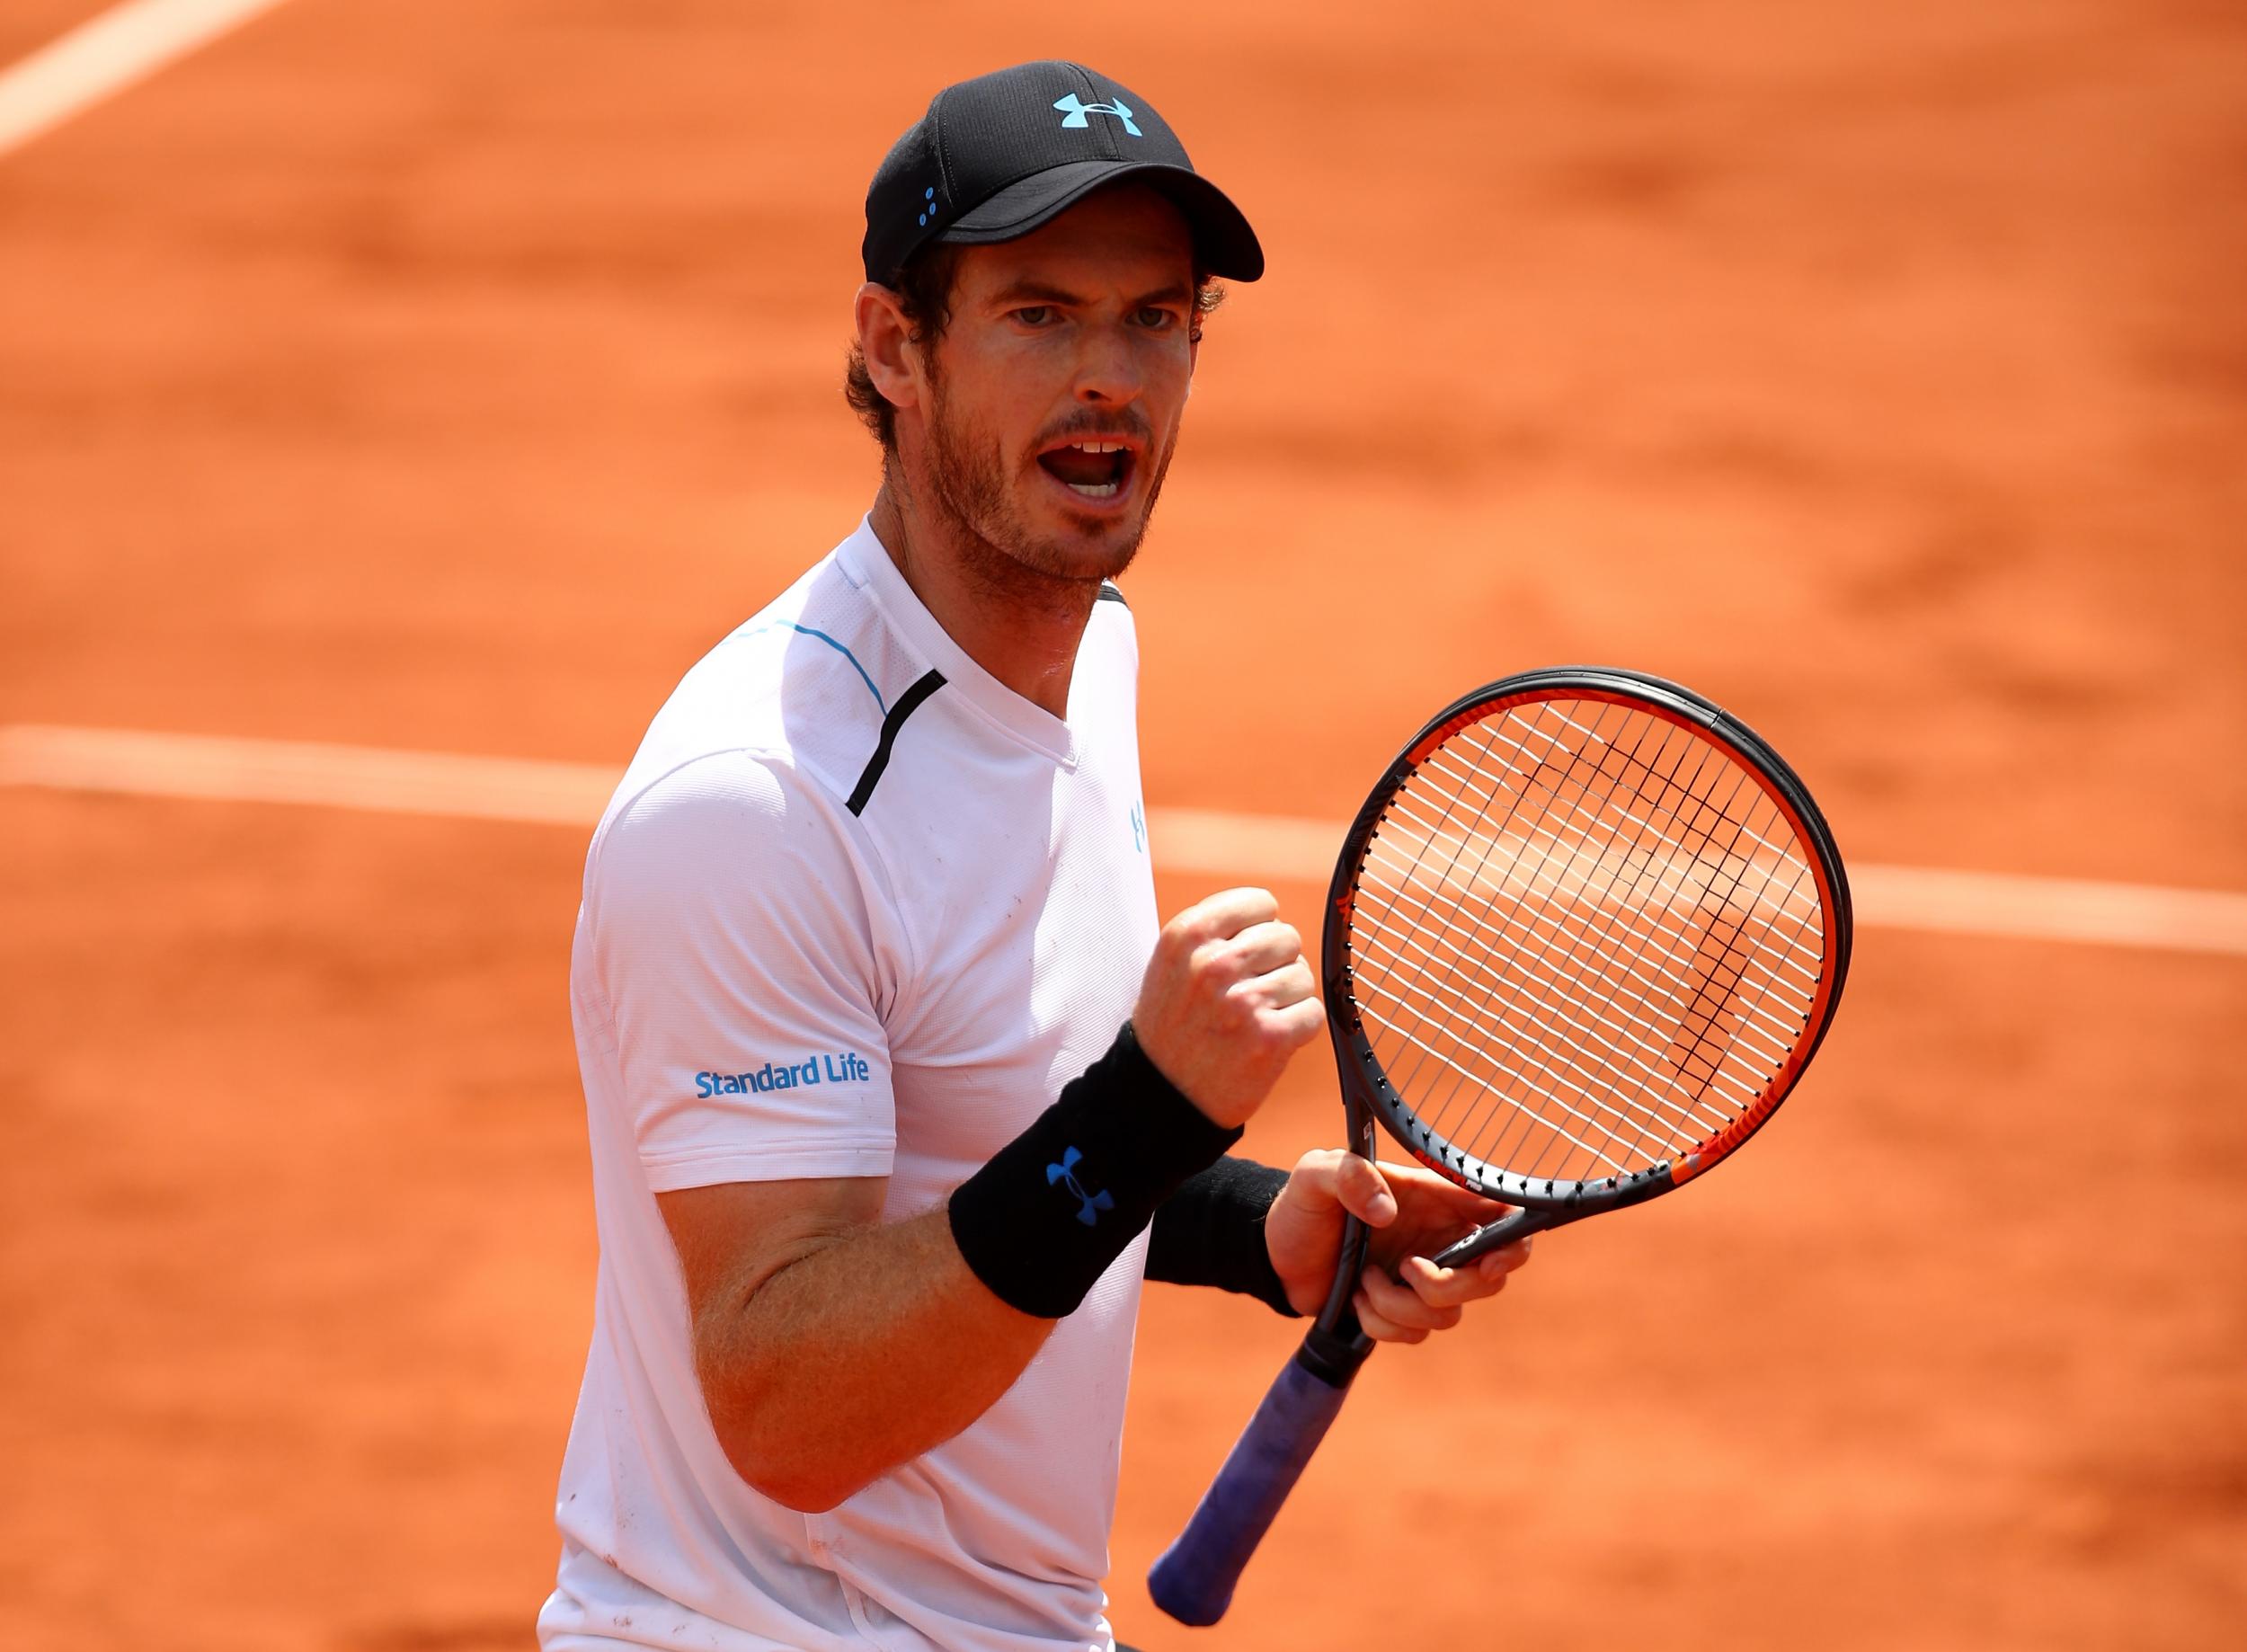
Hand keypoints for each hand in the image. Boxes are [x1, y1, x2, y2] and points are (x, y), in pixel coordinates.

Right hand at [1131, 887, 1323, 1129]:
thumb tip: (1274, 916)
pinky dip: (1299, 1028)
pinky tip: (1269, 1040)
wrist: (1161, 1095)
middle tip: (1249, 993)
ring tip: (1253, 1019)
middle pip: (1287, 937)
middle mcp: (1214, 963)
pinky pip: (1313, 1013)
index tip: (1244, 955)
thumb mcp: (1174, 963)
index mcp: (1188, 935)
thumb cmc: (1173, 1024)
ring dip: (1287, 999)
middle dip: (1276, 964)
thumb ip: (1217, 932)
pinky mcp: (1270, 1039)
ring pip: (1303, 976)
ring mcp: (1243, 1001)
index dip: (1259, 929)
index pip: (1260, 903)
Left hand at [1263, 1150, 1532, 1342]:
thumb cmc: (1303, 1203)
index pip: (1502, 1215)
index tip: (1491, 1261)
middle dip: (1448, 1285)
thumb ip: (1348, 1176)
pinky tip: (1357, 1300)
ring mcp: (1423, 1279)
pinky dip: (1383, 1325)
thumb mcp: (1316, 1174)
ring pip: (1448, 1314)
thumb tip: (1386, 1212)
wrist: (1273, 1251)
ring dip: (1400, 1305)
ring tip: (1364, 1279)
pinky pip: (1415, 1334)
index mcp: (1435, 1199)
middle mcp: (1439, 1240)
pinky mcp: (1403, 1311)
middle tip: (1408, 1269)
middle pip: (1488, 1279)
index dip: (1514, 1242)